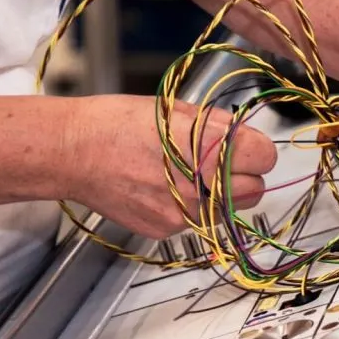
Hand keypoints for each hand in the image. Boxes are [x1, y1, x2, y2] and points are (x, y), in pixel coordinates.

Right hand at [61, 95, 276, 238]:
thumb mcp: (174, 109)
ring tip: (190, 176)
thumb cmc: (116, 123)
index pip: (265, 157)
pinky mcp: (166, 229)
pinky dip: (190, 208)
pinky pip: (196, 223)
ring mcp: (183, 212)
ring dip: (221, 196)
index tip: (247, 147)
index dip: (257, 150)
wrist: (73, 153)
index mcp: (207, 145)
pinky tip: (163, 188)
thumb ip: (216, 124)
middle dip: (244, 176)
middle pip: (255, 190)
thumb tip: (241, 133)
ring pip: (228, 212)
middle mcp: (199, 183)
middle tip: (222, 164)